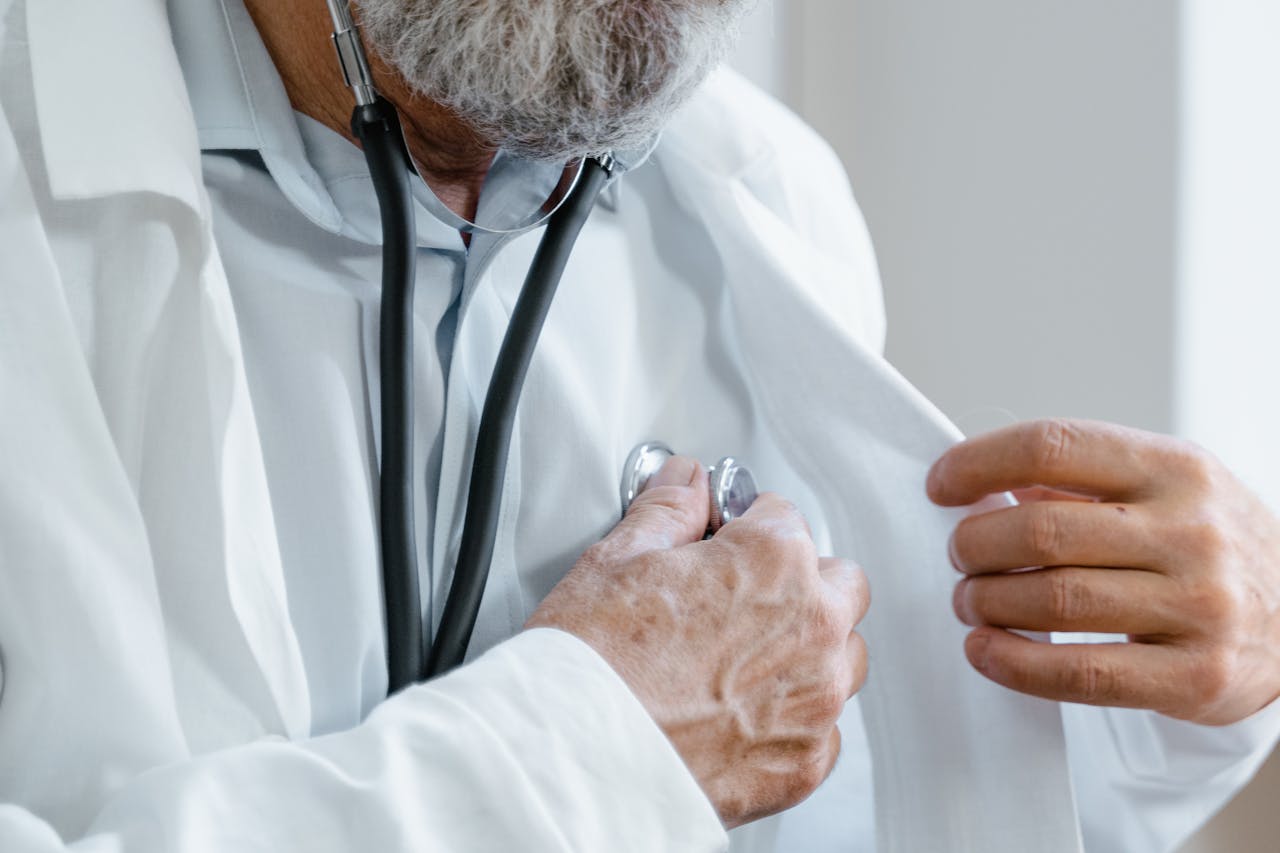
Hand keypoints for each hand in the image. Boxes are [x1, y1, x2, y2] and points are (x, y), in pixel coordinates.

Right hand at [527, 456, 868, 826]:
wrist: (574, 762)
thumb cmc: (591, 666)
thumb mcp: (617, 559)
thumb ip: (668, 510)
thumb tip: (686, 483)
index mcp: (773, 563)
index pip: (783, 518)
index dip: (742, 528)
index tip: (720, 544)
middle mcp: (812, 628)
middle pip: (838, 584)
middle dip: (798, 583)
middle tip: (737, 599)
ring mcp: (814, 700)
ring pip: (843, 658)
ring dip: (808, 650)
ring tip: (741, 661)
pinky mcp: (804, 764)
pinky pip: (824, 730)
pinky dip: (791, 720)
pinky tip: (738, 715)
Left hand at [928, 418, 1279, 724]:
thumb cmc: (1205, 544)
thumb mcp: (1163, 487)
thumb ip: (1080, 481)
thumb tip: (977, 488)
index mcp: (1175, 468)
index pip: (1052, 446)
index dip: (978, 463)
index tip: (940, 485)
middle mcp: (1193, 532)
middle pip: (1041, 530)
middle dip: (974, 545)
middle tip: (957, 557)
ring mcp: (1201, 607)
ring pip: (1054, 601)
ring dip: (986, 602)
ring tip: (969, 601)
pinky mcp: (1197, 678)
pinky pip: (1080, 673)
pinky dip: (1014, 662)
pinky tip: (985, 650)